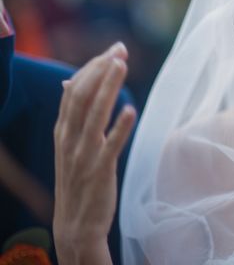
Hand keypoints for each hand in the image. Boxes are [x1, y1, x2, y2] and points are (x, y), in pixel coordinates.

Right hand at [53, 42, 135, 264]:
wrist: (75, 224)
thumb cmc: (77, 179)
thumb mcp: (68, 144)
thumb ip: (71, 114)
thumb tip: (68, 83)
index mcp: (63, 130)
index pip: (74, 90)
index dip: (93, 67)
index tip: (113, 50)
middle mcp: (70, 139)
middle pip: (82, 96)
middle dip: (101, 70)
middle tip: (120, 50)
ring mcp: (83, 155)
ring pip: (94, 115)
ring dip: (108, 88)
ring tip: (121, 65)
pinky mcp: (99, 171)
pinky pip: (109, 146)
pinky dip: (118, 127)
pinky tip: (130, 109)